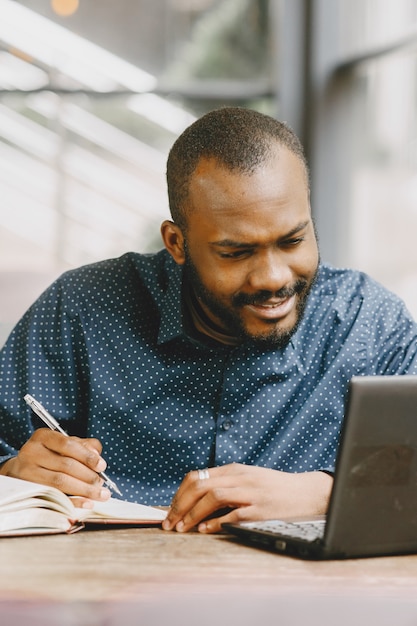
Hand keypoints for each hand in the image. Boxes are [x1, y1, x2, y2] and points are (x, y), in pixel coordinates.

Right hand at [0, 428, 110, 501]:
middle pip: (65, 465)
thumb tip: (96, 454)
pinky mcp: (27, 490)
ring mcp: (26, 472)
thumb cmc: (49, 456)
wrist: (20, 470)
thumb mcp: (64, 445)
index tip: (102, 466)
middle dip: (88, 476)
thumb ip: (83, 446)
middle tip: (102, 484)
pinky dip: (73, 502)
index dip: (87, 456)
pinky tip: (87, 503)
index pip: (67, 445)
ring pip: (60, 482)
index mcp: (42, 437)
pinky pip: (54, 497)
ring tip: (100, 495)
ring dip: (84, 490)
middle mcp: (31, 452)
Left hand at [162, 463, 332, 533]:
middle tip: (170, 523)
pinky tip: (206, 530)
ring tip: (183, 528)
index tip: (170, 511)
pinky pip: (233, 514)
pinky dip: (216, 522)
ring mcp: (251, 492)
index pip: (196, 477)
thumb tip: (195, 501)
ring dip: (192, 514)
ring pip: (212, 496)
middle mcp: (240, 478)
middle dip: (179, 505)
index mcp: (234, 470)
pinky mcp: (261, 509)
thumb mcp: (247, 479)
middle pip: (200, 486)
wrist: (307, 493)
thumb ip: (225, 485)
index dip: (178, 495)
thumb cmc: (274, 489)